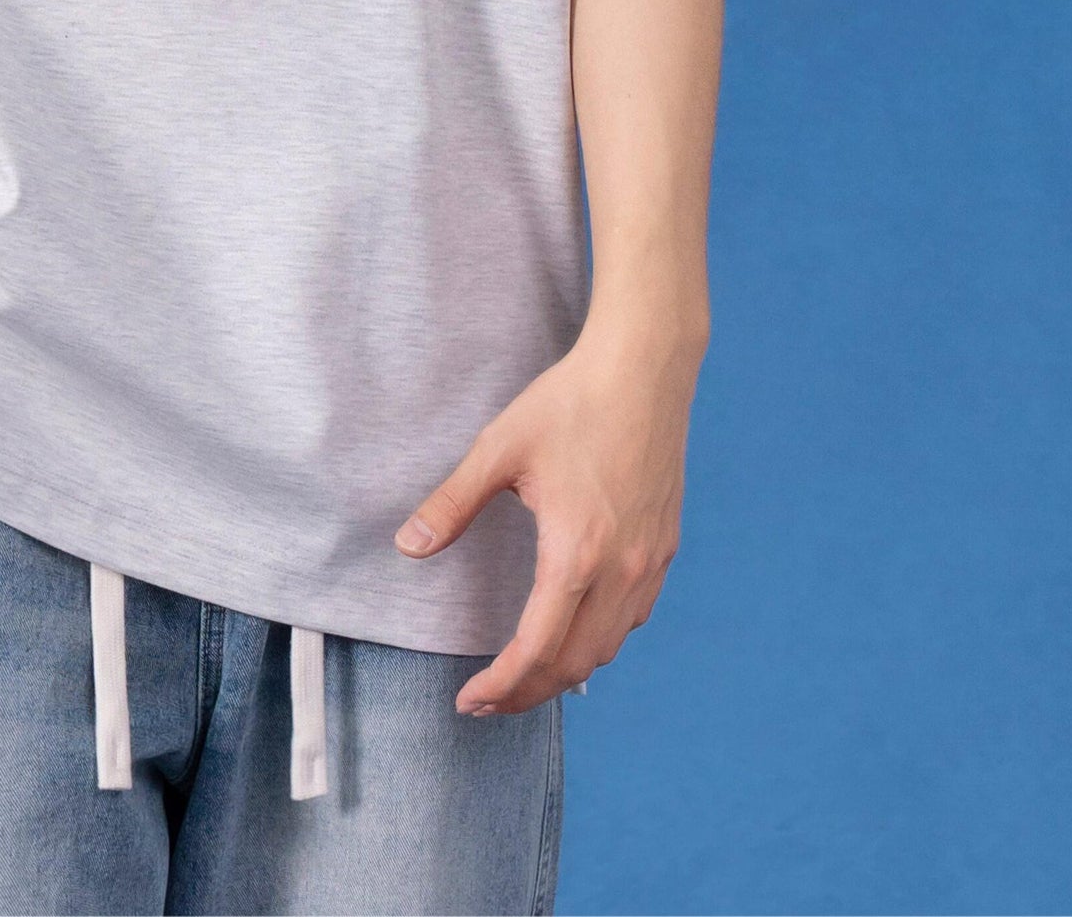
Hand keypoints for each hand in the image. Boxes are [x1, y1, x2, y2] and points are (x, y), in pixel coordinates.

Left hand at [392, 321, 703, 714]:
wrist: (645, 368)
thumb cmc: (570, 403)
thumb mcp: (500, 449)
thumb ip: (452, 504)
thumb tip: (407, 547)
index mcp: (576, 553)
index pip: (537, 650)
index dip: (501, 686)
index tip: (468, 701)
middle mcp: (621, 570)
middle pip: (575, 664)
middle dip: (528, 693)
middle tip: (488, 702)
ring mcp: (650, 561)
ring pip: (610, 646)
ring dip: (566, 672)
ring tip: (524, 674)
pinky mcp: (665, 546)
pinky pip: (634, 617)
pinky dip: (601, 640)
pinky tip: (575, 630)